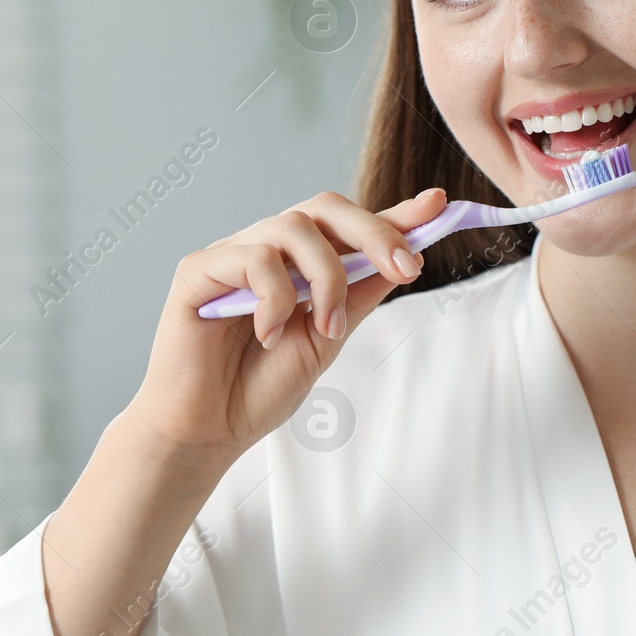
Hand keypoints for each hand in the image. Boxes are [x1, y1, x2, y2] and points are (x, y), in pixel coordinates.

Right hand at [125, 187, 448, 470]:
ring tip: (326, 328)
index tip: (437, 205)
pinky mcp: (198, 269)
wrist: (208, 431)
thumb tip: (407, 256)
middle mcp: (268, 249)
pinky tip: (268, 333)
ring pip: (294, 227)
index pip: (350, 227)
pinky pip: (252, 257)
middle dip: (374, 232)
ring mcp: (232, 254)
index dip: (394, 213)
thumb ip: (359, 296)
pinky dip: (275, 297)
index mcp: (300, 264)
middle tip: (405, 268)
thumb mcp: (328, 339)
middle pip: (325, 209)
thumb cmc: (259, 388)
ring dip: (325, 278)